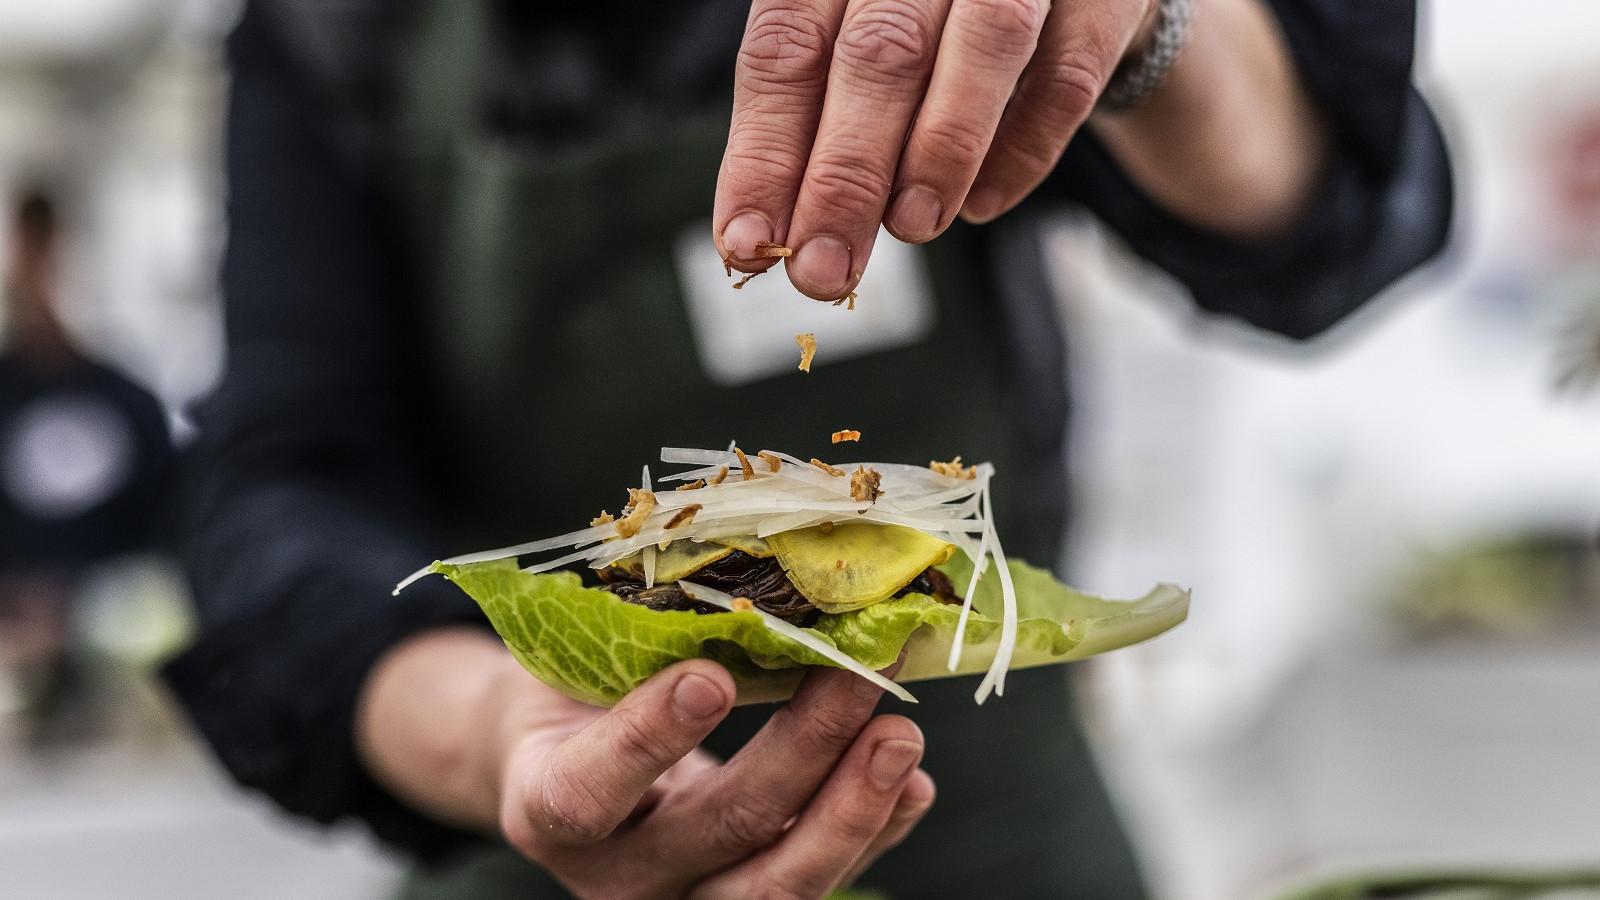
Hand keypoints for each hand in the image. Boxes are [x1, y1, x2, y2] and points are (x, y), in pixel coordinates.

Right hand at [358, 629, 936, 899]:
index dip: (649, 740)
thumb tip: (749, 576)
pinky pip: (816, 884)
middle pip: (720, 833)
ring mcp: (685, 897)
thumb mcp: (575, 666)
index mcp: (547, 805)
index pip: (590, 792)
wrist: (563, 771)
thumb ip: (638, 646)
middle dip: (803, 752)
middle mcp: (616, 875)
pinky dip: (874, 833)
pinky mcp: (741, 896)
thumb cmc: (572, 699)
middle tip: (858, 678)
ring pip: (778, 887)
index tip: (710, 677)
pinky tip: (912, 785)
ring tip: (899, 734)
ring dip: (853, 808)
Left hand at [714, 0, 1156, 299]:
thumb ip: (813, 132)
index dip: (765, 153)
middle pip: (879, 52)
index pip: (786, 48)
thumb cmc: (933, 28)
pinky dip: (1024, 149)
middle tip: (822, 269)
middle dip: (845, 174)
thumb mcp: (856, 57)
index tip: (747, 244)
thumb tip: (759, 239)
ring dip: (941, 149)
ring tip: (911, 228)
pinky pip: (1068, 74)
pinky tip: (982, 206)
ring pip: (985, 43)